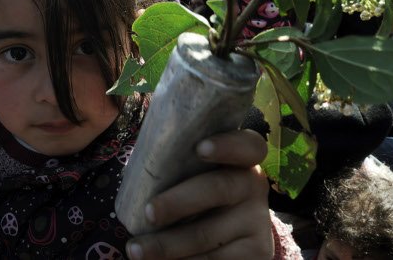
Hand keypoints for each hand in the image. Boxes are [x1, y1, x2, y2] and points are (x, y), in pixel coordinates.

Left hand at [125, 130, 272, 259]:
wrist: (234, 233)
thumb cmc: (197, 189)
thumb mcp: (199, 173)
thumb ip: (183, 165)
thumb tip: (141, 171)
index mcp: (242, 158)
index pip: (247, 145)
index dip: (226, 145)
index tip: (199, 148)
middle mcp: (253, 186)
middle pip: (218, 189)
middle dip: (178, 202)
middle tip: (149, 213)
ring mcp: (257, 222)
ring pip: (207, 235)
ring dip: (166, 245)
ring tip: (135, 249)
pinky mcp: (255, 254)